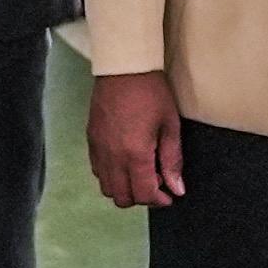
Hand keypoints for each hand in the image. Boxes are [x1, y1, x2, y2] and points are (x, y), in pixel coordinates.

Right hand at [88, 70, 185, 207]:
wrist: (124, 67)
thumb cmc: (152, 93)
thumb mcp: (170, 126)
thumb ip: (172, 160)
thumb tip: (177, 188)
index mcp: (135, 154)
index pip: (143, 194)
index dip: (159, 200)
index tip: (169, 195)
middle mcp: (112, 156)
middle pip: (122, 197)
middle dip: (141, 197)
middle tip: (156, 182)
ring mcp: (98, 149)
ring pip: (106, 187)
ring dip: (124, 188)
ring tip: (140, 172)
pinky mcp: (90, 140)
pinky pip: (97, 170)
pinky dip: (111, 175)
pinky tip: (125, 161)